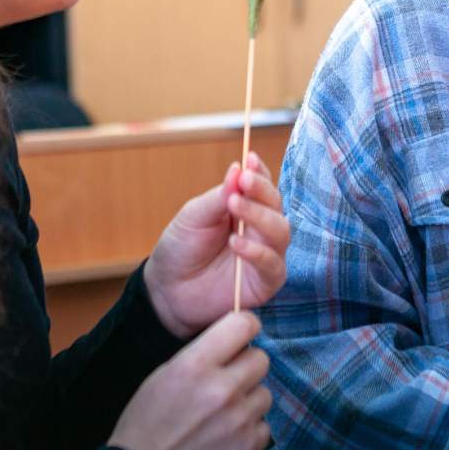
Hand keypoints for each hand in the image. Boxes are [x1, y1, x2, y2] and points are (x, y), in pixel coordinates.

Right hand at [109, 311, 271, 449]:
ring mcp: (238, 419)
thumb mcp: (167, 372)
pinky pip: (264, 425)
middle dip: (246, 366)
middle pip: (262, 359)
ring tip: (224, 412)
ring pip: (265, 393)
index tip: (241, 336)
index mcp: (196, 364)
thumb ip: (204, 353)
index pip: (243, 325)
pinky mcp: (248, 446)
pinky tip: (227, 433)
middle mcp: (222, 389)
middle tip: (229, 379)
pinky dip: (249, 428)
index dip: (245, 327)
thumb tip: (237, 340)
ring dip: (249, 399)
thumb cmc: (149, 419)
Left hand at [146, 152, 290, 338]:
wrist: (167, 290)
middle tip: (242, 183)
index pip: (262, 186)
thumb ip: (218, 197)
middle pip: (276, 205)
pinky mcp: (266, 282)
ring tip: (235, 207)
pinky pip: (273, 265)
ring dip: (260, 217)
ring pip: (281, 231)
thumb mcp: (193, 216)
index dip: (259, 172)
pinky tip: (237, 244)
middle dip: (261, 191)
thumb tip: (237, 169)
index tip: (250, 159)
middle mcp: (261, 229)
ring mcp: (267, 254)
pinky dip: (258, 252)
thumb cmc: (181, 249)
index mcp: (246, 208)